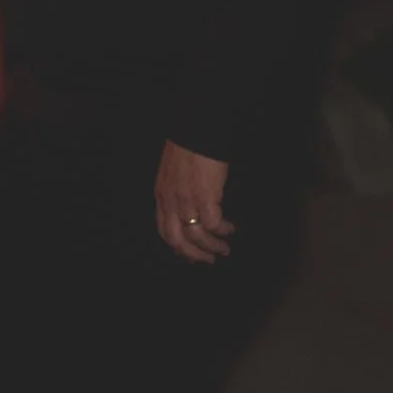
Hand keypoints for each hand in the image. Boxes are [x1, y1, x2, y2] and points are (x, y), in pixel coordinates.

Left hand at [156, 141, 232, 264]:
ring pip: (196, 236)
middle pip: (177, 240)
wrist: (196, 132)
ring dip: (212, 246)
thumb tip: (188, 206)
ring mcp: (186, 200)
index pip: (164, 230)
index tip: (190, 256)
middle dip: (193, 255)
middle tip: (208, 261)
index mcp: (161, 196)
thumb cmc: (187, 149)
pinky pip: (213, 223)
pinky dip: (222, 230)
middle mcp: (170, 202)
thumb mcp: (172, 173)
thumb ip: (175, 191)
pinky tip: (231, 229)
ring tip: (224, 249)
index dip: (177, 247)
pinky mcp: (205, 196)